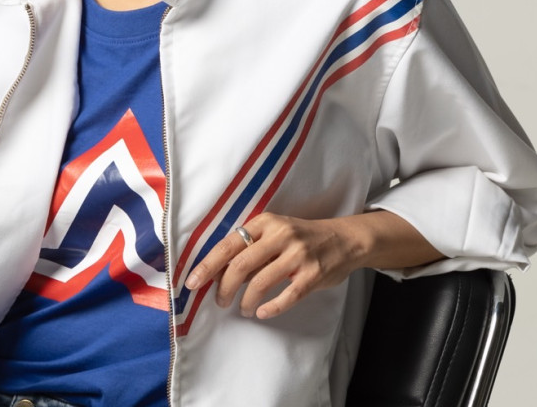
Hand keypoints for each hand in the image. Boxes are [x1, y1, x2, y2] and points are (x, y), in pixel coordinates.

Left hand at [184, 212, 367, 319]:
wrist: (344, 239)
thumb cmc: (303, 238)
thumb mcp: (276, 232)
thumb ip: (252, 247)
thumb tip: (218, 273)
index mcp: (266, 222)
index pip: (228, 244)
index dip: (207, 265)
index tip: (191, 283)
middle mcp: (281, 235)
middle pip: (240, 265)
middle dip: (224, 288)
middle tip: (220, 302)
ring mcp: (298, 255)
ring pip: (260, 283)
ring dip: (246, 301)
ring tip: (243, 309)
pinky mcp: (313, 274)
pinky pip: (286, 296)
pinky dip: (270, 308)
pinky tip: (262, 313)